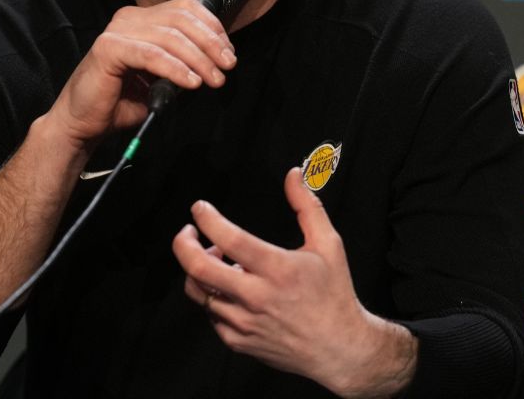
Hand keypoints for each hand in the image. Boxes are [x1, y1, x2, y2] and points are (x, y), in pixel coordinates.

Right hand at [46, 0, 236, 151]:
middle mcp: (129, 18)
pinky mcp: (108, 49)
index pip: (186, 9)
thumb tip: (216, 60)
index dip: (213, 28)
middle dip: (211, 43)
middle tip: (227, 67)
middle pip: (181, 19)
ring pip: (170, 37)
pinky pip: (151, 55)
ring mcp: (117, 31)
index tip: (229, 53)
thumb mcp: (160, 78)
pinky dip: (175, 68)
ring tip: (213, 79)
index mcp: (141, 19)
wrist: (84, 122)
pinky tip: (191, 82)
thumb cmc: (121, 101)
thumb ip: (183, 63)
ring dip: (198, 59)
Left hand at [172, 168, 417, 397]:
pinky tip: (228, 287)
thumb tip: (293, 174)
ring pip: (199, 292)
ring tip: (214, 258)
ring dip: (198, 269)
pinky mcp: (239, 341)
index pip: (228, 238)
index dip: (207, 219)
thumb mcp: (328, 244)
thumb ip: (307, 206)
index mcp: (277, 269)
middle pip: (199, 268)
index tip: (200, 208)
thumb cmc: (334, 293)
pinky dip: (212, 296)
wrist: (340, 348)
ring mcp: (245, 322)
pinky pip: (210, 315)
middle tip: (188, 232)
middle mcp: (257, 297)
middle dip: (183, 244)